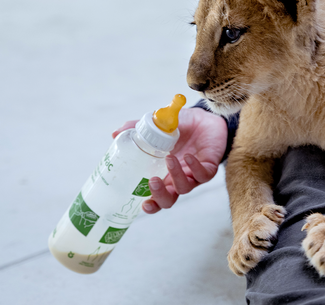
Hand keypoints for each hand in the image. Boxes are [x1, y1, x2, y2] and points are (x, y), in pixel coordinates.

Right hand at [112, 108, 227, 213]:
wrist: (205, 118)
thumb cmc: (180, 127)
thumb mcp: (157, 126)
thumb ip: (137, 130)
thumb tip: (115, 134)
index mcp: (163, 175)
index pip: (155, 197)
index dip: (150, 205)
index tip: (143, 204)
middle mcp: (177, 179)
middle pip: (168, 200)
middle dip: (160, 196)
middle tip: (153, 181)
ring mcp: (193, 175)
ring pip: (185, 188)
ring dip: (176, 176)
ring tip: (169, 158)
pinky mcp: (209, 167)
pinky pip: (203, 174)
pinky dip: (195, 167)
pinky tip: (188, 157)